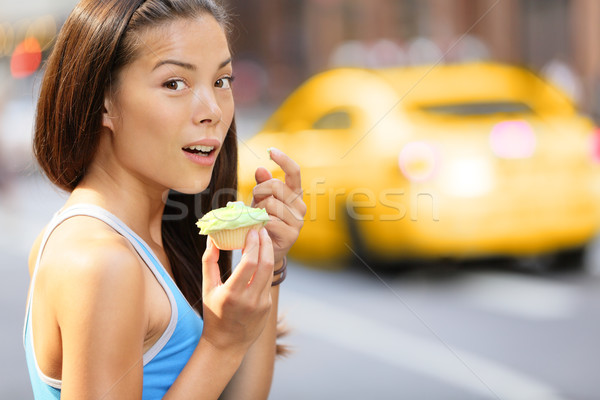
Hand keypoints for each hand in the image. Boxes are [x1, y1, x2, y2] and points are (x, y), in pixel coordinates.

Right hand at [200, 228, 273, 352]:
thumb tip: (211, 238)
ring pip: (270, 272)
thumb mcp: (207, 289)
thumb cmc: (213, 313)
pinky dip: (265, 268)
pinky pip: (268, 282)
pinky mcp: (267, 306)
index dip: (253, 244)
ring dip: (268, 253)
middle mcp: (249, 299)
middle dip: (265, 244)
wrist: (226, 344)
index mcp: (232, 294)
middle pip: (265, 265)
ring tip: (263, 239)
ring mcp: (261, 304)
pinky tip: (261, 257)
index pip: (249, 263)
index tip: (252, 230)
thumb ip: (208, 262)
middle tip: (262, 229)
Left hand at [252, 148, 305, 264]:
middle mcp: (300, 205)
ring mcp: (297, 220)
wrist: (266, 250)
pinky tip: (258, 227)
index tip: (271, 151)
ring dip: (257, 209)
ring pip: (271, 203)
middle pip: (276, 186)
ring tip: (256, 217)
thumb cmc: (263, 221)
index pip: (294, 171)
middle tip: (255, 201)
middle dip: (259, 191)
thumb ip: (262, 185)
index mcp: (295, 193)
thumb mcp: (260, 200)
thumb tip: (261, 169)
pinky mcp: (291, 234)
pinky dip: (259, 222)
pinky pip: (270, 220)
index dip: (283, 159)